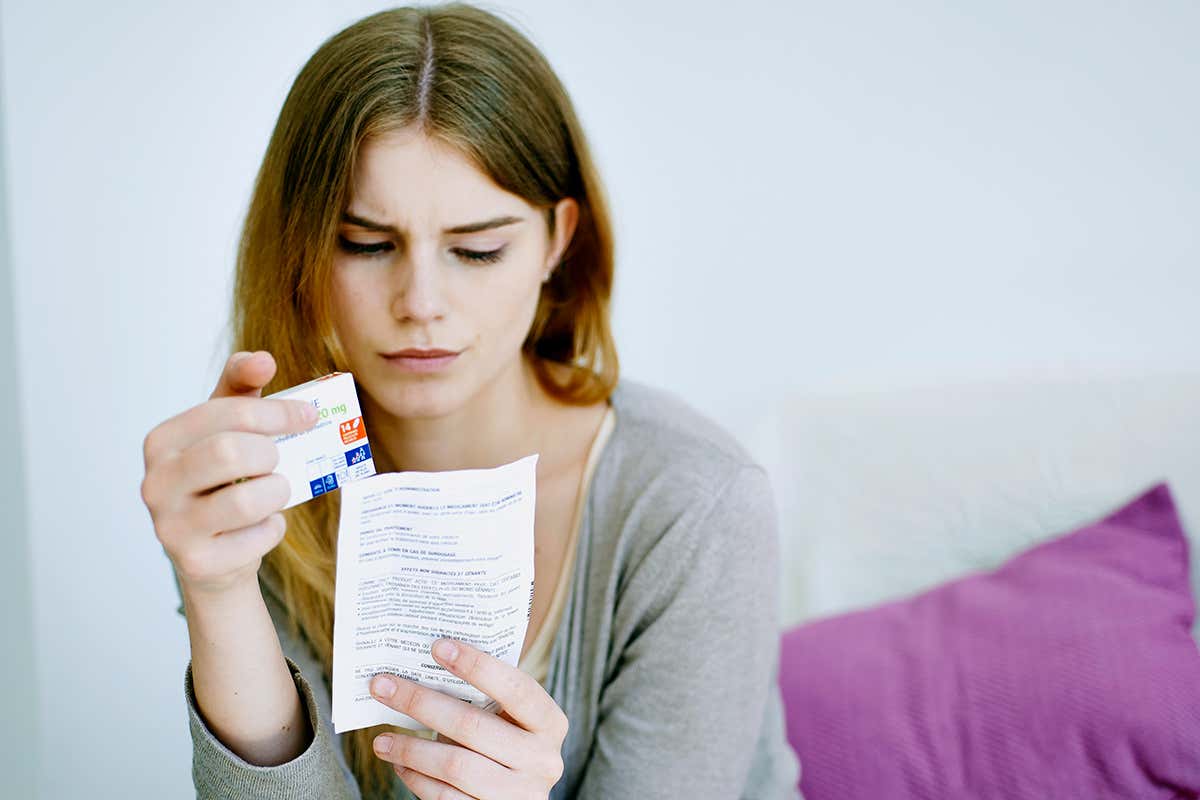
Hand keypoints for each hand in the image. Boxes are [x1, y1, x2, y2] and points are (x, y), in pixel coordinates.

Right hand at [140, 350, 318, 594]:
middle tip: (279, 460)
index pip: (226, 412)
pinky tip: (260, 526)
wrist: (211, 555)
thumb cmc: (221, 481)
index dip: (277, 411)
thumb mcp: (225, 430)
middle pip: (231, 452)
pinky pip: (257, 537)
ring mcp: (171, 526)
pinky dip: (272, 529)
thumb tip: (262, 359)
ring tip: (273, 492)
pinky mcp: (196, 562)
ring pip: (248, 499)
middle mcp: (155, 483)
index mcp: (161, 441)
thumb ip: (240, 389)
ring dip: (276, 492)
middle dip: (270, 453)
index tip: (308, 415)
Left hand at [368, 638, 567, 798]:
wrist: (516, 798)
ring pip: (455, 765)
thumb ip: (483, 699)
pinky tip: (400, 764)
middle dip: (422, 703)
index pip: (516, 688)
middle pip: (473, 726)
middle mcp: (543, 760)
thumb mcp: (508, 720)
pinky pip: (445, 798)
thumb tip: (421, 671)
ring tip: (381, 739)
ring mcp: (520, 794)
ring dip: (410, 749)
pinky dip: (417, 778)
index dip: (478, 666)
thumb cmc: (506, 744)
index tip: (437, 647)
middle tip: (383, 686)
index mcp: (550, 724)